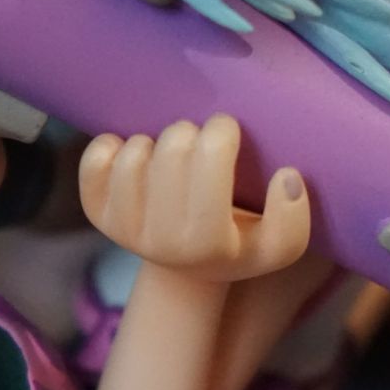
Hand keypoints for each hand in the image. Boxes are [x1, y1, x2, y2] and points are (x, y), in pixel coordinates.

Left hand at [78, 114, 309, 282]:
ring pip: (135, 152)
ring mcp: (123, 229)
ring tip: (172, 154)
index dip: (221, 133)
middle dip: (191, 132)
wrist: (187, 262)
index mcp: (208, 248)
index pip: (209, 164)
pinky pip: (96, 158)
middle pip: (172, 149)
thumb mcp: (277, 244)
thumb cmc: (239, 238)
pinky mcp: (96, 212)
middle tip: (201, 141)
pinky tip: (137, 153)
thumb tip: (287, 177)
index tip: (228, 127)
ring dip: (156, 140)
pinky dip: (114, 144)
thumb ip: (293, 218)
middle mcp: (160, 243)